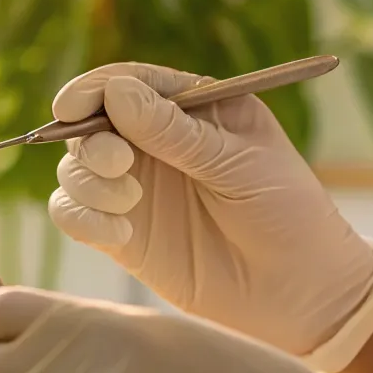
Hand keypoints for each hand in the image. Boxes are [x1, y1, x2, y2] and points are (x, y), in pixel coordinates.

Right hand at [45, 62, 372, 358]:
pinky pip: (74, 214)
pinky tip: (122, 235)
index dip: (94, 90)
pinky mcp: (122, 234)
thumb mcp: (240, 161)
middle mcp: (154, 145)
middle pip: (90, 124)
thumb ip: (175, 131)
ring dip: (88, 182)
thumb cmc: (286, 212)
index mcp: (191, 110)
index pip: (128, 83)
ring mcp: (135, 189)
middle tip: (119, 163)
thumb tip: (115, 92)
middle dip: (90, 140)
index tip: (72, 107)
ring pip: (75, 169)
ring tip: (129, 203)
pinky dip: (83, 218)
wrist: (300, 289)